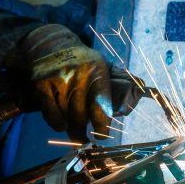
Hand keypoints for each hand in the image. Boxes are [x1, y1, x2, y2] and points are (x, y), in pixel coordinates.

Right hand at [18, 24, 111, 141]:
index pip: (101, 105)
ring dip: (69, 126)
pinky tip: (61, 123)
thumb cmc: (82, 63)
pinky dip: (56, 123)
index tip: (102, 135)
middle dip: (82, 132)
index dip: (102, 126)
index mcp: (97, 71)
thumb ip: (122, 81)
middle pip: (81, 117)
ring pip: (66, 118)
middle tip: (83, 138)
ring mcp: (58, 80)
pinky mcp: (41, 85)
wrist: (49, 45)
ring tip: (72, 125)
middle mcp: (78, 75)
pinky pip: (51, 116)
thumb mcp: (102, 66)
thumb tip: (143, 92)